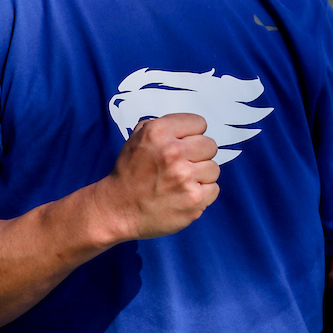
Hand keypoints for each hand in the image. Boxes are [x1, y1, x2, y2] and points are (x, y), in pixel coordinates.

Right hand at [96, 113, 219, 240]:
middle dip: (198, 154)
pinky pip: (214, 189)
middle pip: (210, 145)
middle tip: (183, 165)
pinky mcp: (194, 200)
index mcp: (158, 132)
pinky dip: (202, 194)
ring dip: (200, 176)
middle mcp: (173, 152)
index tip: (183, 145)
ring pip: (213, 168)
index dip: (191, 134)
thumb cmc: (129, 173)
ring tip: (181, 182)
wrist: (118, 209)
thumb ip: (162, 127)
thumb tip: (187, 127)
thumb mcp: (137, 139)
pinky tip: (184, 195)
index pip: (199, 123)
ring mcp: (185, 177)